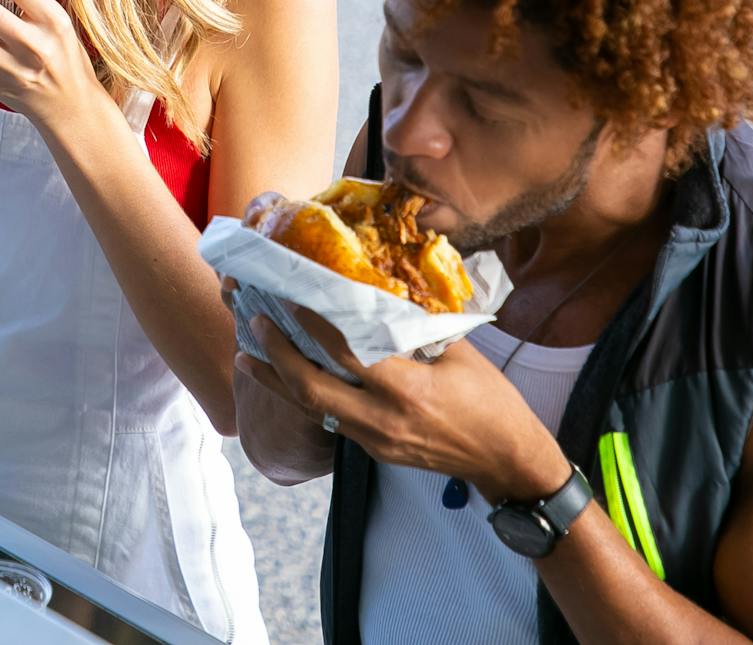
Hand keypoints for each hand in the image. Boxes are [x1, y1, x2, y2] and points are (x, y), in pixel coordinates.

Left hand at [236, 308, 571, 505]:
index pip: (347, 354)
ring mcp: (375, 440)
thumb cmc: (491, 402)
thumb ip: (421, 327)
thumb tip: (387, 290)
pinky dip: (303, 397)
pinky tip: (285, 378)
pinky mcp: (373, 450)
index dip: (314, 326)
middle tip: (255, 320)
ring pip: (312, 410)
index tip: (289, 298)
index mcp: (408, 391)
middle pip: (312, 389)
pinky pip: (329, 420)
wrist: (505, 461)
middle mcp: (384, 420)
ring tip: (247, 354)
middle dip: (277, 354)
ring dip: (277, 380)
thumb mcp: (461, 354)